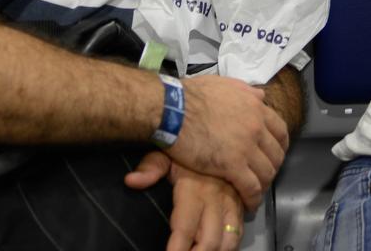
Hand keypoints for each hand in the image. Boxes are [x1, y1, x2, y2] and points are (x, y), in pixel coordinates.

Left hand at [125, 151, 244, 250]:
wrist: (218, 132)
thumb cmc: (186, 146)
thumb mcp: (165, 152)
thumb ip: (150, 168)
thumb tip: (130, 181)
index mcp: (194, 189)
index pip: (185, 227)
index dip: (178, 248)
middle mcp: (216, 198)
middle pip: (210, 241)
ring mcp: (231, 202)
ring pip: (228, 241)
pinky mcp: (241, 204)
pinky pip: (239, 232)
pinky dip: (228, 246)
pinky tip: (216, 250)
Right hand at [167, 75, 288, 209]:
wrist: (171, 108)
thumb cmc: (191, 95)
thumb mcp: (222, 84)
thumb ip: (245, 90)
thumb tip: (261, 96)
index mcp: (254, 107)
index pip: (280, 131)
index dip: (279, 146)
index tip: (272, 153)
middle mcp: (255, 127)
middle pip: (276, 154)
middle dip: (272, 166)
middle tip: (262, 174)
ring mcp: (245, 147)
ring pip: (267, 172)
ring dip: (263, 183)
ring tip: (255, 190)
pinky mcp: (231, 165)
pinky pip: (251, 187)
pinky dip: (253, 198)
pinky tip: (249, 203)